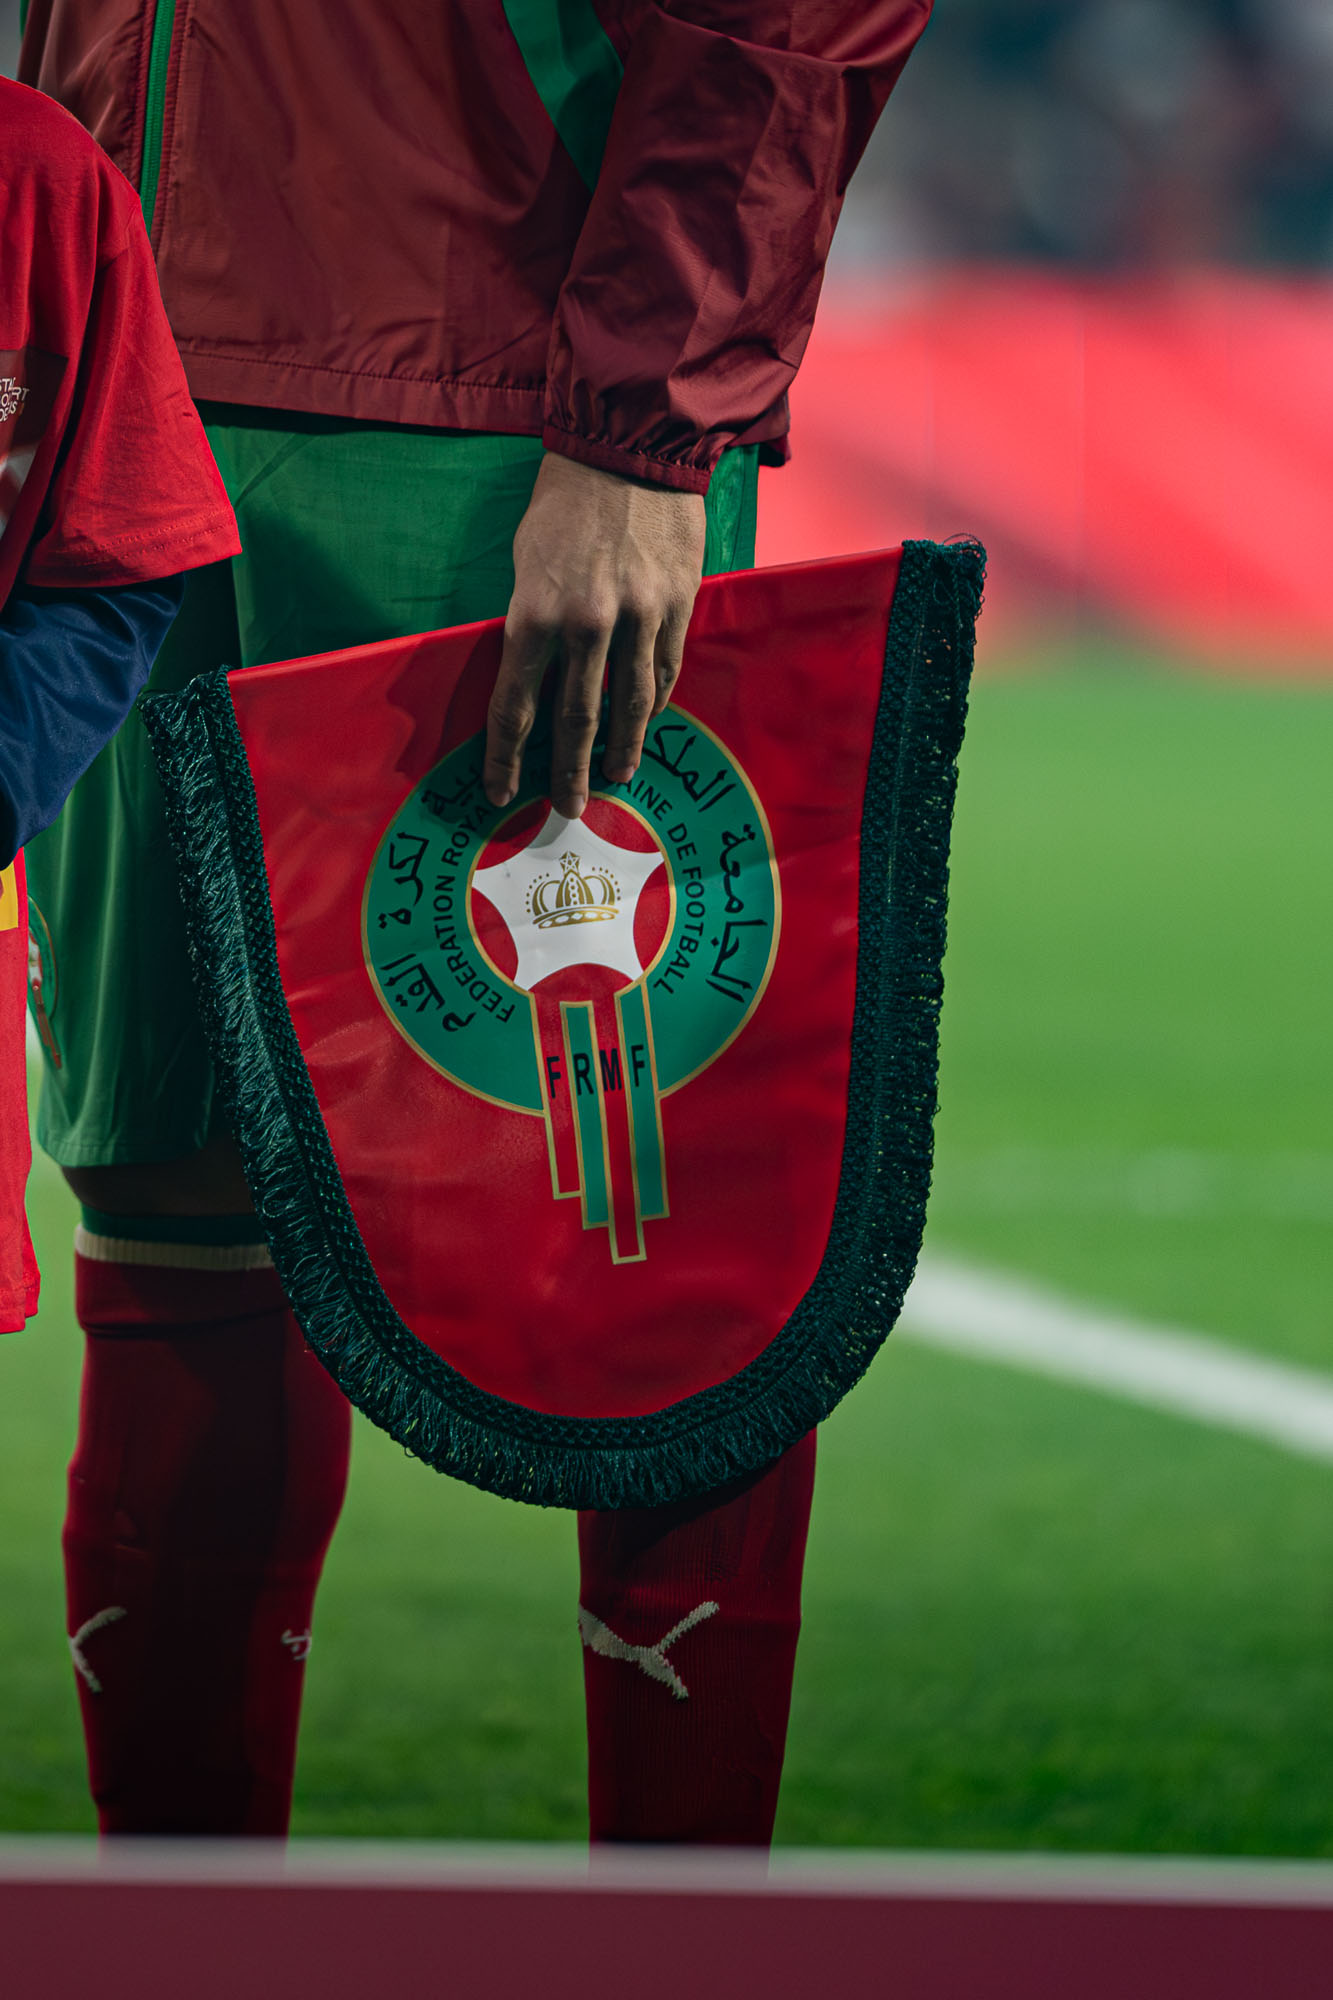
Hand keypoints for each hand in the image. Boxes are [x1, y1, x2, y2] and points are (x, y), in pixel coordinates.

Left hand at [484, 452, 705, 817]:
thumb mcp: (525, 561)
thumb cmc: (565, 502)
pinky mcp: (676, 607)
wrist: (630, 447)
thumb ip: (531, 623)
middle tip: (567, 808)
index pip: (516, 707)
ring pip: (630, 706)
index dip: (506, 757)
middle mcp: (587, 625)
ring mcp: (638, 619)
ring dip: (621, 749)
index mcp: (536, 613)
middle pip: (575, 721)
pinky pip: (664, 671)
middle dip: (568, 772)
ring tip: (617, 777)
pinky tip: (647, 724)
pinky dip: (654, 703)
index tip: (502, 792)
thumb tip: (532, 677)